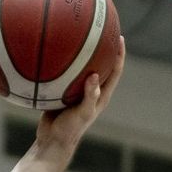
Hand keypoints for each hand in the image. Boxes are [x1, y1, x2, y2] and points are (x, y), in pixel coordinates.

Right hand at [36, 36, 124, 150]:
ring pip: (83, 69)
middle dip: (103, 49)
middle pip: (101, 66)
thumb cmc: (69, 130)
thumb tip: (94, 75)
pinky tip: (55, 53)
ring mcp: (77, 92)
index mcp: (101, 96)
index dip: (119, 55)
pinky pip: (65, 75)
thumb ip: (89, 96)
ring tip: (79, 37)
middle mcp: (91, 92)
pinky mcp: (63, 93)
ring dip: (83, 55)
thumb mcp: (82, 114)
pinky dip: (63, 64)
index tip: (120, 38)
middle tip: (102, 30)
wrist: (51, 141)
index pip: (115, 71)